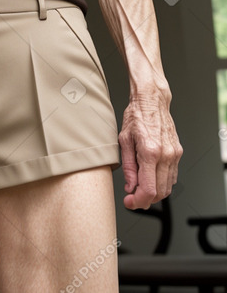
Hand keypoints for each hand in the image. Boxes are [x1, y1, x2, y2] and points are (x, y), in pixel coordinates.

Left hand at [118, 91, 182, 209]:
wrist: (152, 100)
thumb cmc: (136, 115)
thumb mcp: (124, 140)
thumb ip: (128, 166)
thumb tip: (130, 186)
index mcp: (150, 151)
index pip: (148, 189)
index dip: (138, 201)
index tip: (130, 202)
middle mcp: (165, 155)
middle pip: (160, 192)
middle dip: (145, 200)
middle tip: (132, 197)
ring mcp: (174, 154)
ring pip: (168, 187)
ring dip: (154, 193)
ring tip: (139, 187)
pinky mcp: (178, 153)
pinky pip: (172, 176)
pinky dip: (162, 182)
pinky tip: (150, 177)